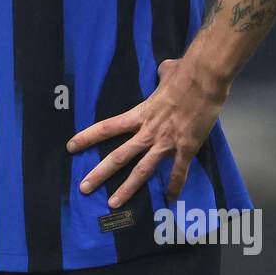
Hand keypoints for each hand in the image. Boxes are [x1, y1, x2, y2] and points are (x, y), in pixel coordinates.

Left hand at [66, 57, 229, 208]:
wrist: (204, 79)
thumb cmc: (184, 73)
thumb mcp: (166, 72)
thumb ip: (161, 75)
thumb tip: (165, 70)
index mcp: (139, 114)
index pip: (106, 127)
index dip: (87, 138)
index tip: (71, 147)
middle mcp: (148, 132)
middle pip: (118, 156)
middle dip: (99, 173)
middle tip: (84, 188)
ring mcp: (166, 142)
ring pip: (142, 170)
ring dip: (127, 189)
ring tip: (113, 204)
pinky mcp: (186, 148)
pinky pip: (178, 172)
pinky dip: (174, 186)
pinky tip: (170, 198)